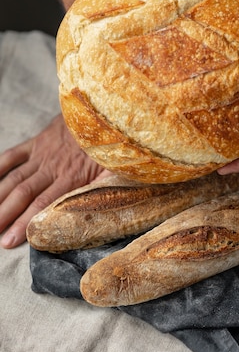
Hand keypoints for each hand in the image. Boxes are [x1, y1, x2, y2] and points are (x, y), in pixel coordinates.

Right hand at [0, 114, 108, 247]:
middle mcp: (53, 167)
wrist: (102, 111)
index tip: (10, 240)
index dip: (25, 223)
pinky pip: (13, 155)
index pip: (44, 204)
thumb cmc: (111, 144)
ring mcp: (43, 154)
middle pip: (25, 194)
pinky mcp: (37, 142)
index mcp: (72, 177)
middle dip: (7, 216)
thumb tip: (109, 211)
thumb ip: (106, 189)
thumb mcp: (115, 170)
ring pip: (15, 178)